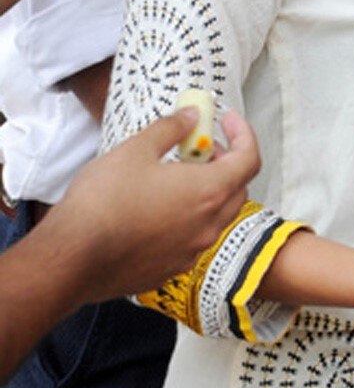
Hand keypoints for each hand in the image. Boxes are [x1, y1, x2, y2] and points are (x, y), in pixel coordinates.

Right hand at [45, 107, 259, 302]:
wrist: (69, 260)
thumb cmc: (103, 202)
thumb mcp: (137, 149)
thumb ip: (172, 129)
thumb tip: (192, 117)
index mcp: (208, 192)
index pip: (250, 159)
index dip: (244, 134)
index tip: (228, 120)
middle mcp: (208, 226)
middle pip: (238, 188)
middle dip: (227, 162)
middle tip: (200, 148)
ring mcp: (191, 252)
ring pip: (217, 216)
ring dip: (209, 191)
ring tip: (176, 176)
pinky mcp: (170, 270)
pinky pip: (193, 239)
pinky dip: (190, 218)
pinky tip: (159, 208)